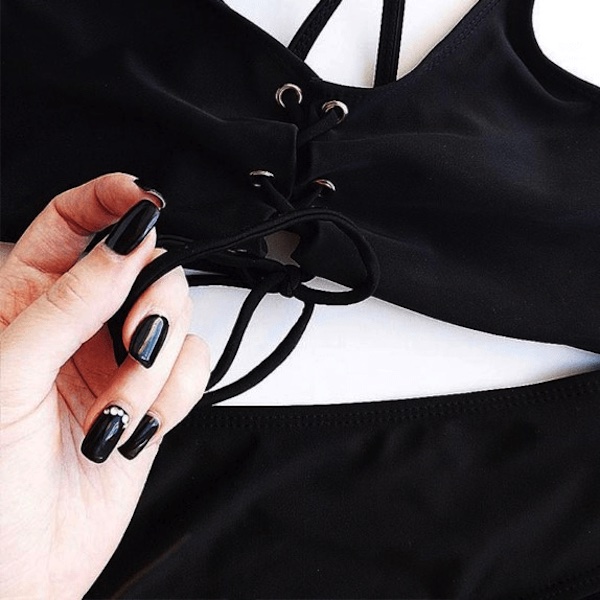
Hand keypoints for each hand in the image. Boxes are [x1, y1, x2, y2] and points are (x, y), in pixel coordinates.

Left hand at [0, 174, 209, 598]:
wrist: (19, 568)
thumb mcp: (9, 377)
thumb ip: (68, 304)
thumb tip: (123, 249)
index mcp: (26, 303)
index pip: (71, 225)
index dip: (109, 201)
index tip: (144, 198)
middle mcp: (80, 326)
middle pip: (146, 269)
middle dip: (151, 304)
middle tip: (132, 340)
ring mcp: (120, 360)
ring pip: (177, 318)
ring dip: (155, 368)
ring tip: (117, 411)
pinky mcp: (154, 396)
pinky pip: (194, 365)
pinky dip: (173, 397)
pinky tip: (135, 426)